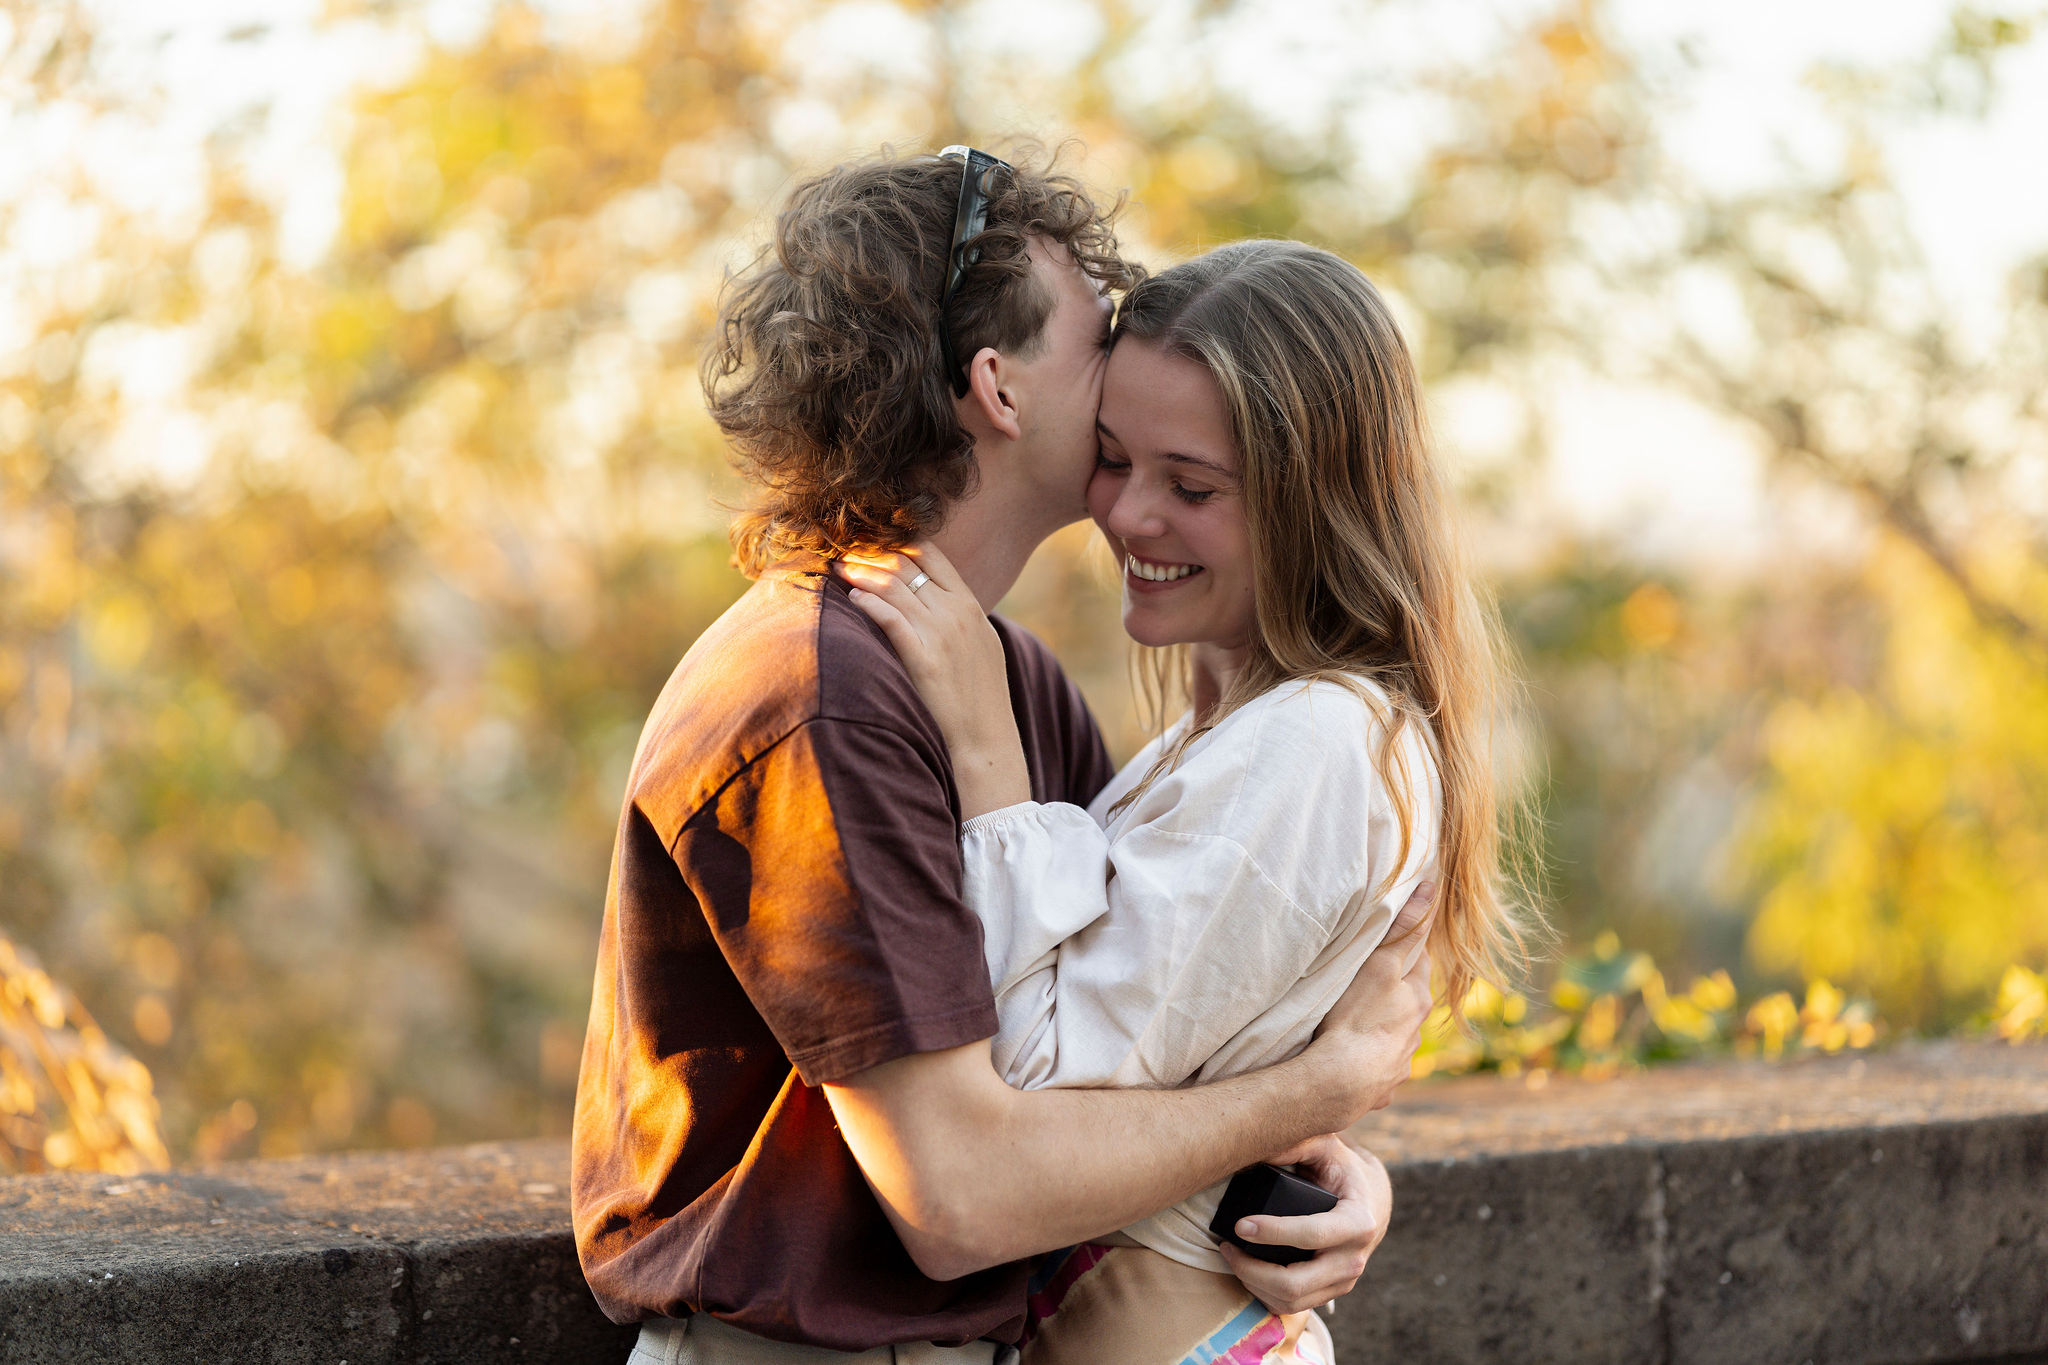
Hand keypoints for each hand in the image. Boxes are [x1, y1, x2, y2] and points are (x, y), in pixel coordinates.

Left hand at [830, 544, 1030, 818]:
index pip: (931, 555)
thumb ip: (959, 616)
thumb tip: (934, 600)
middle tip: (845, 552)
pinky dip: (867, 602)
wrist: (987, 737)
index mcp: (970, 604)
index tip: (873, 544)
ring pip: (892, 585)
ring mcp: (940, 633)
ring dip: (861, 573)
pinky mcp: (923, 657)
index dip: (897, 543)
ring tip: (840, 571)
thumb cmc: (982, 696)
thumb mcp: (981, 644)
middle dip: (870, 553)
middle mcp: (956, 611)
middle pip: (905, 564)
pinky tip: (853, 599)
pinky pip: (888, 616)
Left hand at [1222, 1134, 1391, 1316]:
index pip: (1311, 1234)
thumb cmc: (1343, 1169)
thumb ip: (1296, 1142)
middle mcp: (1354, 1258)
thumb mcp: (1327, 1147)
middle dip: (1252, 1269)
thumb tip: (1256, 1147)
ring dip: (1252, 1282)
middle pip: (1295, 1283)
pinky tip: (1246, 1271)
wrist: (1372, 1200)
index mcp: (1358, 1222)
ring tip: (1231, 1255)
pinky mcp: (1331, 1292)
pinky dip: (1263, 1294)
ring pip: (1290, 1301)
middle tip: (1226, 1245)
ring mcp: (1344, 1281)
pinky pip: (1292, 1307)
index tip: (1239, 1224)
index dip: (1272, 1233)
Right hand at [1296, 880, 1436, 1125]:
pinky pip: (1378, 1070)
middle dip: (1395, 993)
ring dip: (1382, 1029)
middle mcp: (1416, 1032)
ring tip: (1356, 1025)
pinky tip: (1352, 1061)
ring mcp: (1400, 1062)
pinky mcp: (1382, 1087)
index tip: (1393, 943)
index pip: (1419, 963)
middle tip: (1368, 983)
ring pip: (1395, 1037)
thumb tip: (1433, 889)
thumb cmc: (1358, 1017)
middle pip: (1409, 1002)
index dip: (1407, 951)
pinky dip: (1370, 1063)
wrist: (1342, 1081)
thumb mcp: (1380, 963)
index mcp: (1417, 999)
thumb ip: (1405, 929)